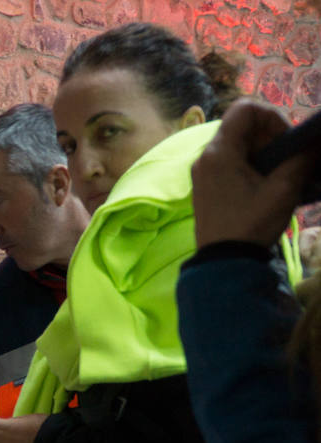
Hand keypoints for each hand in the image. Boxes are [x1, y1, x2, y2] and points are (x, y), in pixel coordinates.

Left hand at [192, 100, 320, 248]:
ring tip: (281, 173)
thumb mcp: (283, 189)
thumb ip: (302, 158)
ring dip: (264, 150)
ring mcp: (203, 172)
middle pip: (241, 125)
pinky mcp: (206, 186)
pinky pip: (231, 161)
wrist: (223, 262)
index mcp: (219, 152)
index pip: (245, 108)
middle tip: (288, 159)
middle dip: (270, 135)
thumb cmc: (251, 224)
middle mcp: (205, 156)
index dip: (272, 116)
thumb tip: (316, 140)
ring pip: (238, 143)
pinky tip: (266, 183)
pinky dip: (252, 163)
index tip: (286, 141)